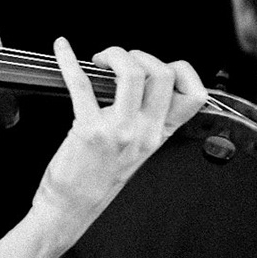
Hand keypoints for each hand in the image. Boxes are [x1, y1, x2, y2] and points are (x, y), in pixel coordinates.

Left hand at [39, 37, 207, 215]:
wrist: (71, 208)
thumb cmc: (97, 178)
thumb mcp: (136, 150)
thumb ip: (145, 119)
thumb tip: (141, 80)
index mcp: (158, 134)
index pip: (194, 95)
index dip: (181, 70)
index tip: (155, 65)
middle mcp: (144, 132)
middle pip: (163, 74)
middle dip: (139, 54)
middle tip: (118, 62)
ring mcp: (119, 131)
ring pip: (132, 73)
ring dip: (115, 54)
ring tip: (100, 60)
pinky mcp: (88, 129)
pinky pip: (81, 84)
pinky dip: (67, 59)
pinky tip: (61, 49)